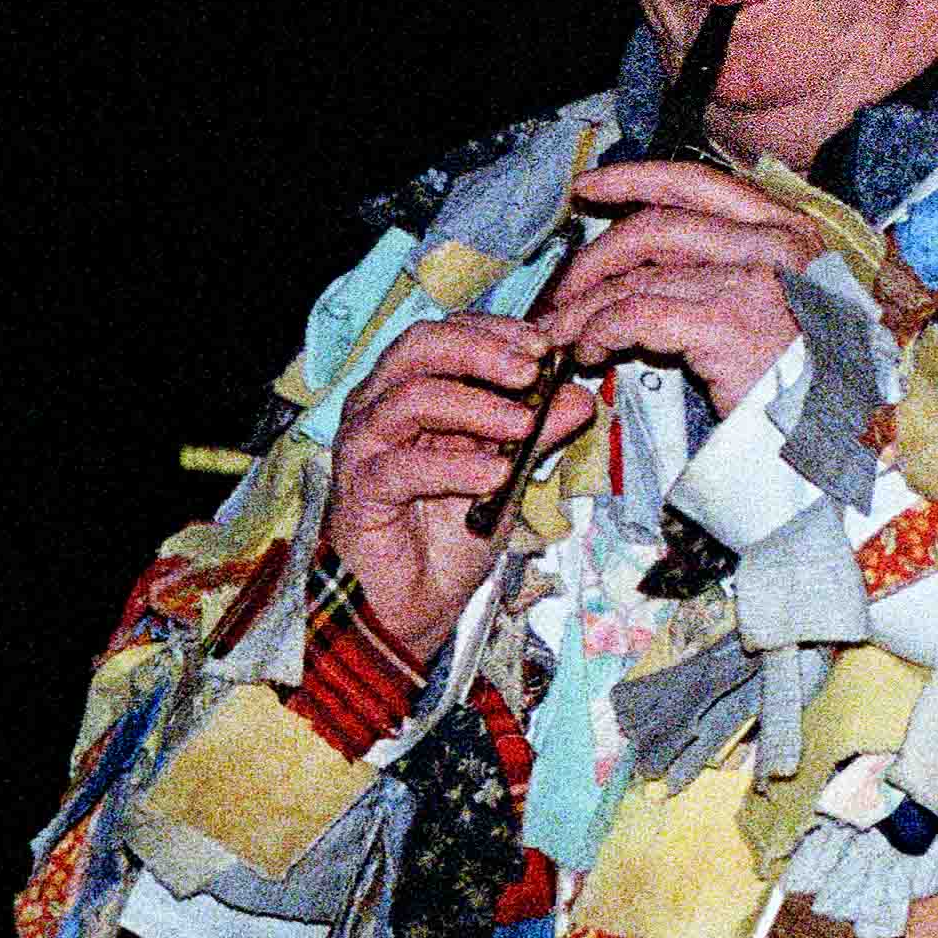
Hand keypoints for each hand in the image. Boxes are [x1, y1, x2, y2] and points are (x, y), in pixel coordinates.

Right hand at [322, 314, 597, 660]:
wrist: (411, 605)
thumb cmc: (445, 536)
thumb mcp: (504, 477)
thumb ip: (535, 435)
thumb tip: (579, 396)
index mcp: (410, 389)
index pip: (448, 334)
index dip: (496, 332)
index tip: (545, 346)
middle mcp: (378, 406)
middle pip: (421, 347)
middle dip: (482, 351)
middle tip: (532, 371)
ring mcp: (364, 446)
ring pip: (411, 398)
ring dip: (475, 406)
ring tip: (523, 425)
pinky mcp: (359, 491)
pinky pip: (403, 467)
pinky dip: (454, 467)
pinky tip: (496, 475)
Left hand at [540, 161, 813, 416]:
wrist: (844, 439)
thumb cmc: (812, 384)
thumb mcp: (783, 305)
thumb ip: (729, 271)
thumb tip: (652, 270)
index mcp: (787, 228)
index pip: (696, 182)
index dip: (633, 180)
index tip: (589, 190)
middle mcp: (773, 242)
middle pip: (655, 226)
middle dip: (595, 257)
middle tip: (563, 291)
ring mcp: (751, 279)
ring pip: (638, 276)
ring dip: (586, 306)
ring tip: (562, 334)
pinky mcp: (726, 324)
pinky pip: (637, 315)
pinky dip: (600, 331)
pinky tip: (589, 352)